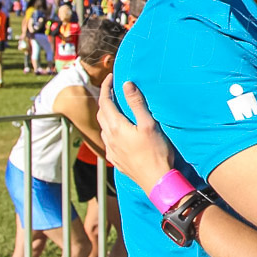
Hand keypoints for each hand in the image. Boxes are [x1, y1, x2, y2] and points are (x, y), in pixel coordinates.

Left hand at [97, 74, 173, 194]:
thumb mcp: (148, 124)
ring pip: (103, 127)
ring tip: (117, 108)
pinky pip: (108, 140)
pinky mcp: (116, 159)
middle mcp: (109, 137)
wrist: (156, 180)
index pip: (105, 101)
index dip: (106, 87)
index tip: (111, 77)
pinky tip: (120, 131)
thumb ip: (136, 104)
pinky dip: (110, 129)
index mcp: (116, 126)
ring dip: (107, 115)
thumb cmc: (155, 151)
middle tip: (114, 90)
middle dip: (105, 99)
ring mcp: (111, 149)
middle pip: (101, 113)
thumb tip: (126, 85)